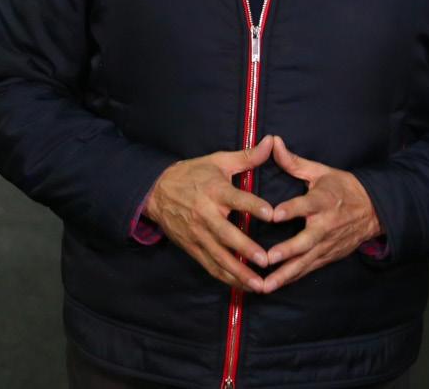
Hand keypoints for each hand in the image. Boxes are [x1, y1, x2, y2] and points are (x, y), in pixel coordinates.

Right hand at [145, 135, 274, 293]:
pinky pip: (211, 266)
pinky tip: (243, 287)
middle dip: (246, 249)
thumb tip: (271, 141)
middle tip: (266, 260)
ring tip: (259, 284)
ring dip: (239, 272)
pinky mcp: (193, 248)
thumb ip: (247, 157)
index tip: (271, 213)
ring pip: (219, 257)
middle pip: (227, 234)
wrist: (157, 191)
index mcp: (214, 190)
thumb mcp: (219, 161)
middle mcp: (206, 214)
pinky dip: (227, 278)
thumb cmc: (193, 174)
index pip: (236, 199)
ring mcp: (198, 234)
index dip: (253, 205)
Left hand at [262, 136, 382, 293]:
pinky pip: (308, 269)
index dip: (292, 209)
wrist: (372, 210)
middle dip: (287, 251)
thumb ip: (294, 162)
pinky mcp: (328, 256)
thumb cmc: (341, 187)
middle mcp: (326, 225)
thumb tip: (273, 142)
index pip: (306, 205)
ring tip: (265, 285)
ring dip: (285, 274)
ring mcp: (327, 244)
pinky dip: (291, 279)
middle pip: (306, 240)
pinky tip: (273, 286)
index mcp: (324, 201)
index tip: (274, 214)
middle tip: (268, 258)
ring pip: (305, 262)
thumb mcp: (320, 171)